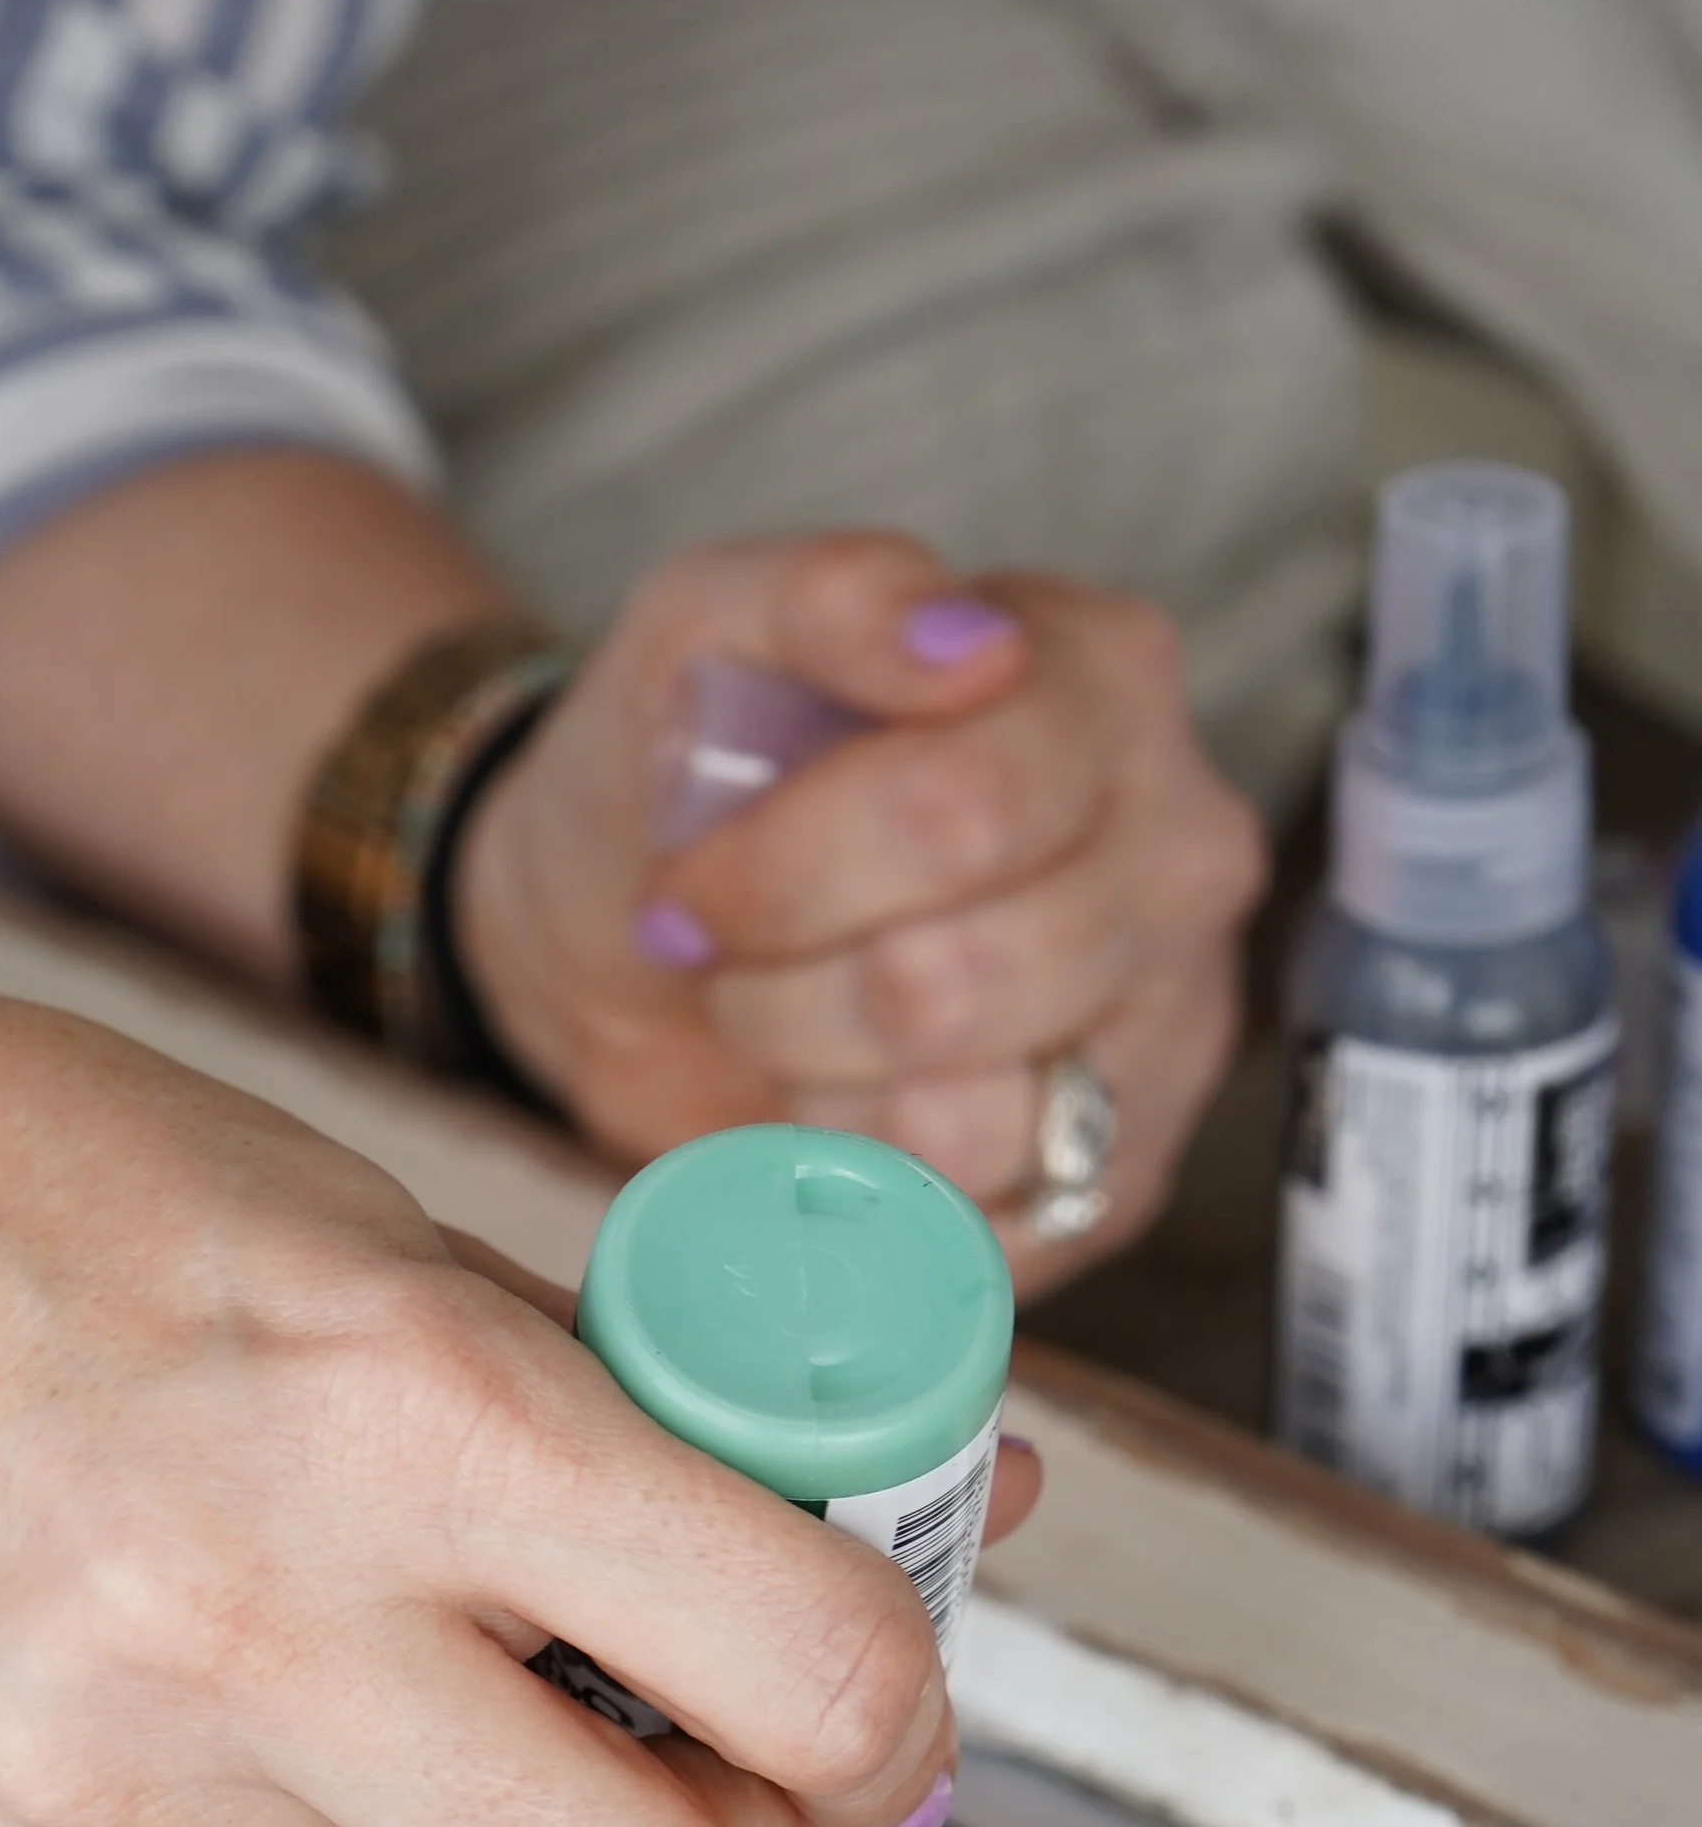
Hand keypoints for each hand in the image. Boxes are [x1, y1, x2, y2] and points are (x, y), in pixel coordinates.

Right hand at [0, 803, 1034, 1826]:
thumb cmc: (38, 1172)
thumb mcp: (386, 1222)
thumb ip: (641, 1403)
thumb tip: (938, 1518)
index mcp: (411, 1402)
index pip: (804, 1666)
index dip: (901, 1706)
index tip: (880, 1694)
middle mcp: (258, 1618)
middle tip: (718, 1764)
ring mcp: (108, 1766)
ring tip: (437, 1686)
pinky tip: (239, 1690)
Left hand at [454, 532, 1267, 1286]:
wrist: (646, 944)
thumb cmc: (693, 780)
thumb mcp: (705, 635)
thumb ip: (824, 596)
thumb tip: (956, 647)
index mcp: (1104, 681)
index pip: (959, 811)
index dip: (783, 874)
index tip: (694, 884)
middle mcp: (1182, 849)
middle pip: (954, 981)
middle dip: (784, 992)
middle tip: (733, 964)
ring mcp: (1172, 1024)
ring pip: (968, 1121)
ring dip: (817, 1093)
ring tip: (797, 1030)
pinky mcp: (1118, 1175)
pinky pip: (976, 1230)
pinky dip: (862, 1190)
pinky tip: (843, 1111)